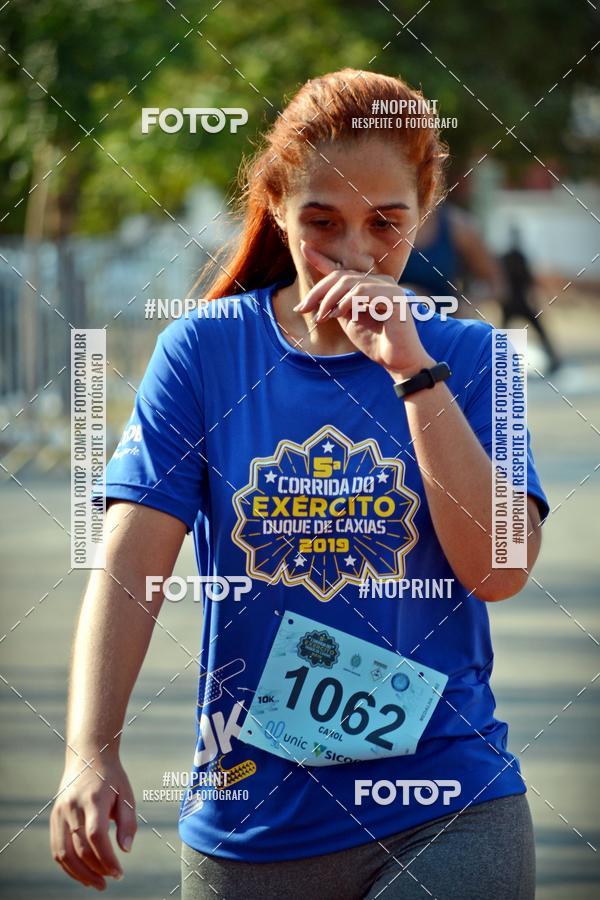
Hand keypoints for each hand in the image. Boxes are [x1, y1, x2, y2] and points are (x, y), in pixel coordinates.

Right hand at [50, 755, 136, 889]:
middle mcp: (73, 805)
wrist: (88, 754)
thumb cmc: (111, 776)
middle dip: (96, 869)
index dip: (107, 858)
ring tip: (97, 883)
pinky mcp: (54, 816)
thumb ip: (128, 822)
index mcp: (93, 798)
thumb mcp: (126, 793)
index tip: (119, 872)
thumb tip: (125, 850)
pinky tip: (83, 873)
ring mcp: (60, 811)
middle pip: (80, 847)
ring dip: (80, 873)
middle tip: (111, 879)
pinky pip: (57, 847)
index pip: (96, 835)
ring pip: (63, 852)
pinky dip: (68, 865)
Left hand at [295, 240, 434, 378]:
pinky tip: (339, 314)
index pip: (341, 270)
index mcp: (370, 285)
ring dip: (330, 300)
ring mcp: (389, 287)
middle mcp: (380, 281)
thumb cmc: (375, 342)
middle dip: (318, 292)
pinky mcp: (394, 297)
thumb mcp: (348, 320)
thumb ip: (335, 305)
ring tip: (322, 317)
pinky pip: (363, 291)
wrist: (398, 361)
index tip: (303, 247)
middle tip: (303, 308)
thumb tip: (310, 300)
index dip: (321, 259)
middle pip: (340, 276)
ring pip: (349, 282)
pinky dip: (346, 302)